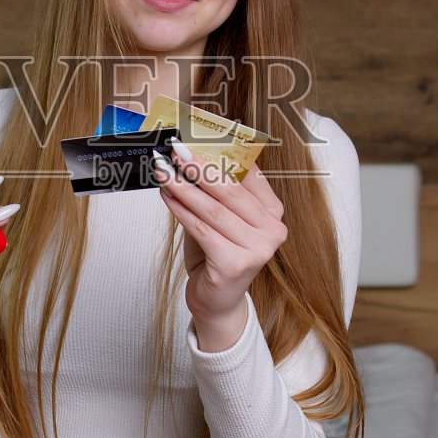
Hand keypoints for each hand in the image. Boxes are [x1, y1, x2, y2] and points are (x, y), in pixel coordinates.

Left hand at [153, 142, 287, 350]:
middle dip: (198, 166)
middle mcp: (273, 230)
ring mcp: (257, 249)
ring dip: (183, 187)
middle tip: (175, 150)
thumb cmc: (217, 255)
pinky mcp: (234, 264)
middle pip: (230, 190)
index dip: (223, 152)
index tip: (197, 137)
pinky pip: (201, 229)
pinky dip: (180, 211)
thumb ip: (215, 192)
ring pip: (213, 209)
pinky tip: (166, 196)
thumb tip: (189, 155)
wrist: (218, 301)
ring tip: (163, 171)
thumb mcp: (221, 219)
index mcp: (273, 213)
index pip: (250, 174)